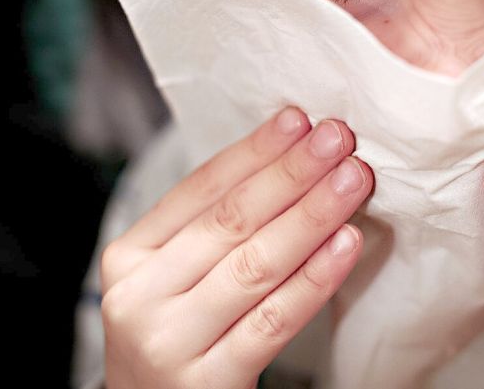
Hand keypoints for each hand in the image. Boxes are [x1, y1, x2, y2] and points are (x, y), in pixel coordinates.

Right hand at [99, 106, 372, 388]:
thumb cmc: (177, 340)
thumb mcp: (173, 279)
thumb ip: (213, 231)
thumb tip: (288, 162)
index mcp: (130, 256)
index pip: (198, 190)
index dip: (253, 152)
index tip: (299, 120)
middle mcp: (139, 295)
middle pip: (229, 221)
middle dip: (291, 173)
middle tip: (338, 139)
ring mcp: (168, 341)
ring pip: (254, 265)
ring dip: (312, 216)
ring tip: (353, 180)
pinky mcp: (206, 383)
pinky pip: (272, 321)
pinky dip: (314, 279)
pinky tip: (347, 245)